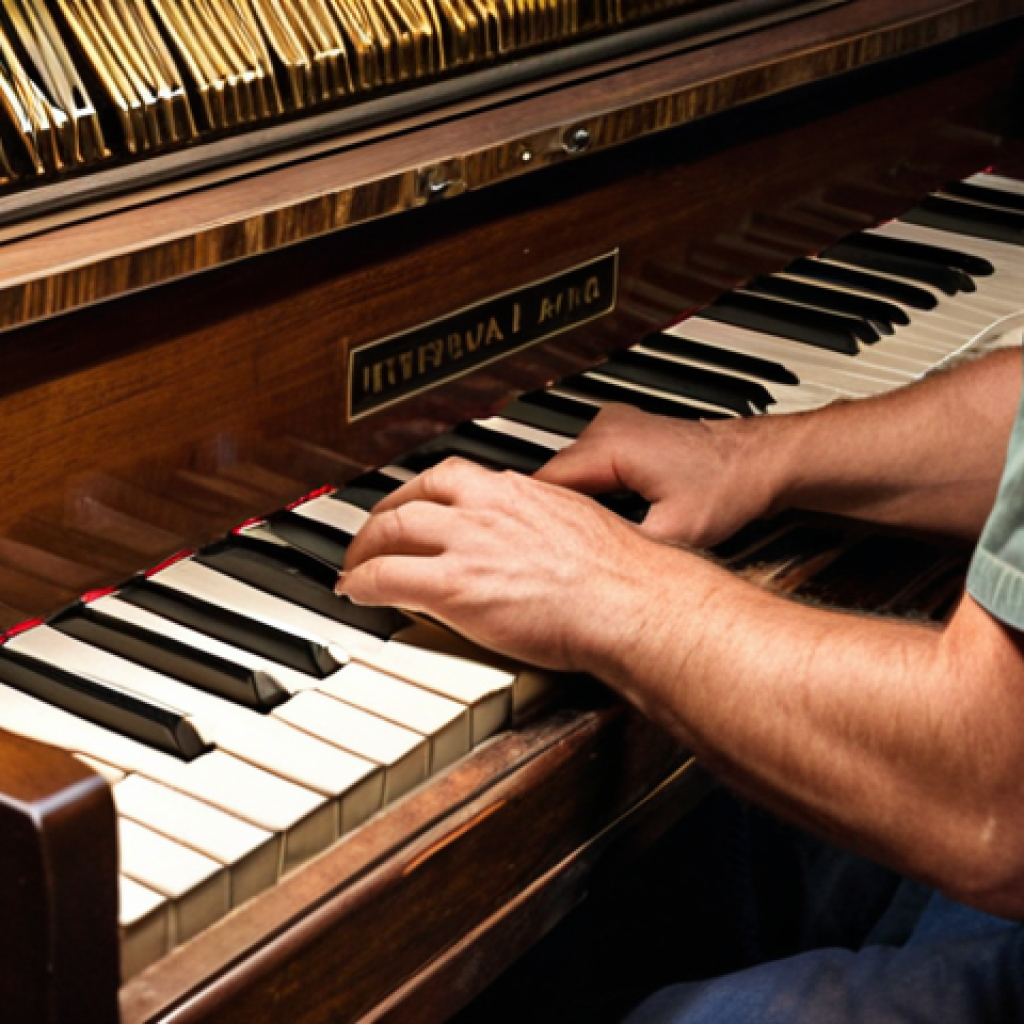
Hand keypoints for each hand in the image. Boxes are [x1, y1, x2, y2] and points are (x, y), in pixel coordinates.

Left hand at [339, 457, 678, 672]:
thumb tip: (542, 540)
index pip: (453, 477)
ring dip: (364, 547)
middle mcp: (487, 508)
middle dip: (383, 515)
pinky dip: (361, 583)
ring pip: (392, 529)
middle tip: (371, 534)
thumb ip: (547, 525)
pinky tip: (354, 592)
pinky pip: (387, 577)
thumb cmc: (622, 575)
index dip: (422, 493)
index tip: (414, 505)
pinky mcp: (454, 586)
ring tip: (355, 564)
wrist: (630, 602)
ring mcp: (468, 544)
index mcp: (519, 492)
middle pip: (413, 496)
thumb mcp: (581, 526)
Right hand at [535, 404, 773, 547]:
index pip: (544, 482)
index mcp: (609, 447)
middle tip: (542, 550)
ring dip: (567, 500)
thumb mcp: (674, 533)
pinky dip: (584, 487)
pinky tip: (592, 514)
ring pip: (569, 469)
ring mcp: (614, 425)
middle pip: (554, 475)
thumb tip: (592, 572)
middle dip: (548, 512)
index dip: (532, 517)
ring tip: (566, 534)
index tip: (522, 544)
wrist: (759, 461)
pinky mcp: (623, 432)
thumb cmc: (729, 486)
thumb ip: (624, 550)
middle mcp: (606, 428)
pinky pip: (586, 462)